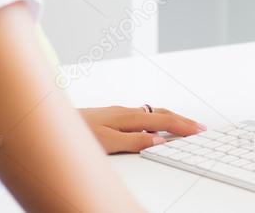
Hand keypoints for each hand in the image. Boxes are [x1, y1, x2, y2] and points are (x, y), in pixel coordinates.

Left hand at [79, 105, 206, 153]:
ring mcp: (119, 113)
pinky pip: (143, 116)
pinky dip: (156, 120)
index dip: (182, 126)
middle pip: (161, 114)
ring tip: (183, 125)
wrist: (55, 122)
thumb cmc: (77, 133)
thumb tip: (159, 141)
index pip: (163, 121)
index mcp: (128, 117)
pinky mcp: (113, 117)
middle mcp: (126, 112)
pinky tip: (154, 126)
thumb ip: (133, 141)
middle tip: (198, 127)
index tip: (199, 130)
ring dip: (170, 118)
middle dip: (181, 120)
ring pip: (152, 114)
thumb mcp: (107, 142)